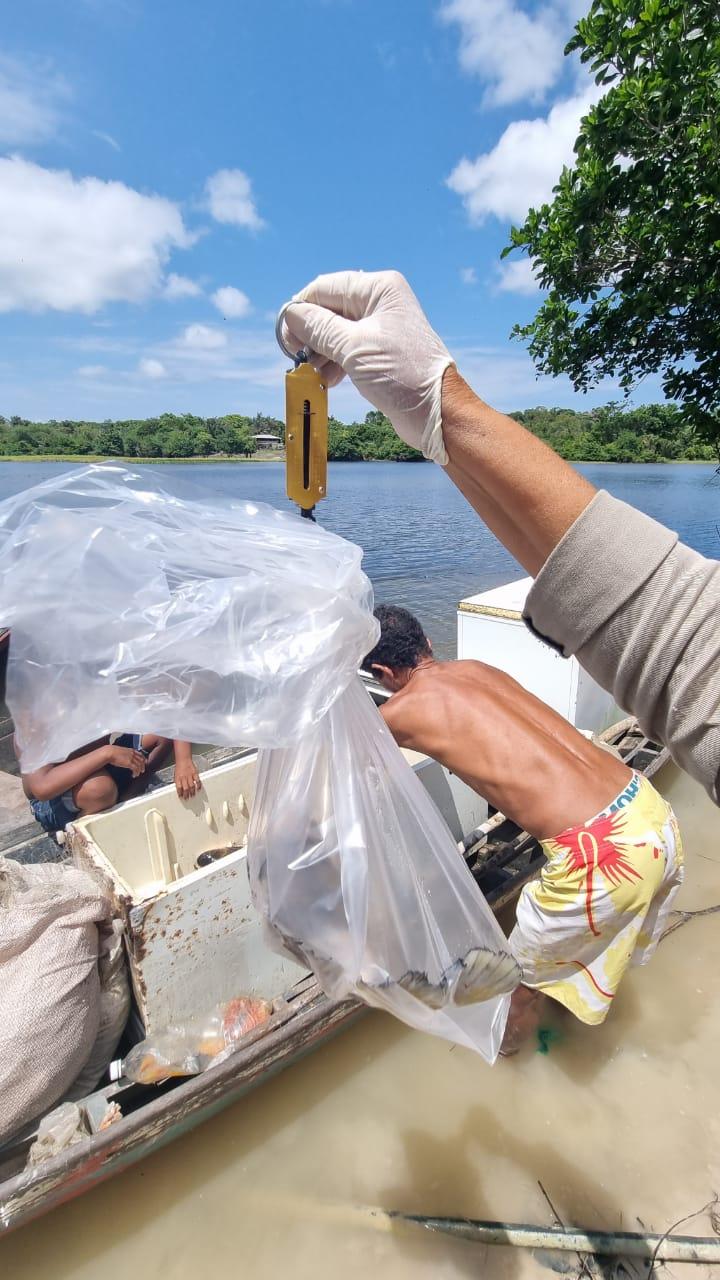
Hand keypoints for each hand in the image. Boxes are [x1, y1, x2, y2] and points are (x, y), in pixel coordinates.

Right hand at [107, 745, 146, 776]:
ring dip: (139, 771)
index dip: (143, 759)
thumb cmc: (111, 752)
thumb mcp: (120, 751)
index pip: (140, 754)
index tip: (144, 762)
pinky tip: (133, 775)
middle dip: (143, 766)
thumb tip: (123, 756)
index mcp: (131, 750)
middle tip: (142, 770)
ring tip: (137, 774)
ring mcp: (131, 758)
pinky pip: (135, 769)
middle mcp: (132, 754)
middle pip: (141, 760)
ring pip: (139, 765)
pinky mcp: (129, 763)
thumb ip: (124, 753)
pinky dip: (136, 773)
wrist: (109, 752)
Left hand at [175, 759, 200, 799]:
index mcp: (178, 778)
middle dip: (186, 794)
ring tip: (193, 795)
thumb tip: (179, 789)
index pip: (179, 788)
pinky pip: (197, 780)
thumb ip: (178, 782)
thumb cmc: (179, 767)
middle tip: (187, 798)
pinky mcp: (194, 773)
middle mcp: (183, 777)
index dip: (180, 793)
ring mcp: (189, 775)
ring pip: (191, 786)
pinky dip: (198, 785)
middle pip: (185, 788)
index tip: (181, 797)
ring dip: (192, 791)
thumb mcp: (176, 775)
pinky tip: (198, 788)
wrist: (183, 759)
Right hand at [282, 270, 452, 463]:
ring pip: (334, 333)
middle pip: (328, 310)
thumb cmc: (403, 374)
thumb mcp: (354, 349)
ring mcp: (380, 328)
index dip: (301, 310)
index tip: (286, 338)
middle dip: (310, 334)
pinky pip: (345, 350)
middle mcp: (379, 303)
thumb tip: (290, 314)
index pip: (325, 288)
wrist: (437, 412)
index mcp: (378, 289)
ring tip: (311, 372)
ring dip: (318, 352)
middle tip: (296, 358)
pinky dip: (332, 363)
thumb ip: (318, 328)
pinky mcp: (379, 352)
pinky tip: (325, 380)